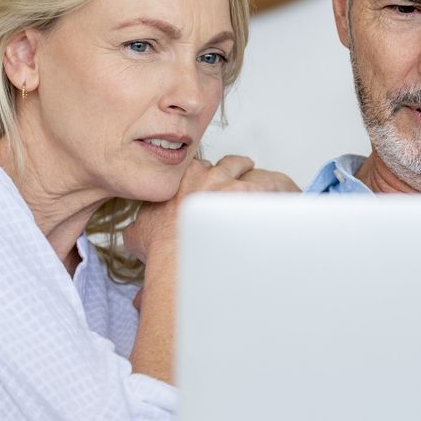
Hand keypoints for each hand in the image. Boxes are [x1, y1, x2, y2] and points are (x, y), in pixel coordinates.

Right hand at [123, 155, 298, 263]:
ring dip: (251, 175)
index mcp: (178, 180)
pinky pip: (269, 182)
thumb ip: (138, 228)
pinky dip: (277, 188)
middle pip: (222, 164)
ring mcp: (225, 181)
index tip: (207, 189)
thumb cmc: (159, 248)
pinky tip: (285, 195)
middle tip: (235, 184)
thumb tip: (134, 235)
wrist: (175, 256)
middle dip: (229, 174)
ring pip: (243, 167)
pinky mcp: (247, 192)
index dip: (203, 178)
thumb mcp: (136, 234)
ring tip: (261, 183)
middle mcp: (202, 175)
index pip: (195, 169)